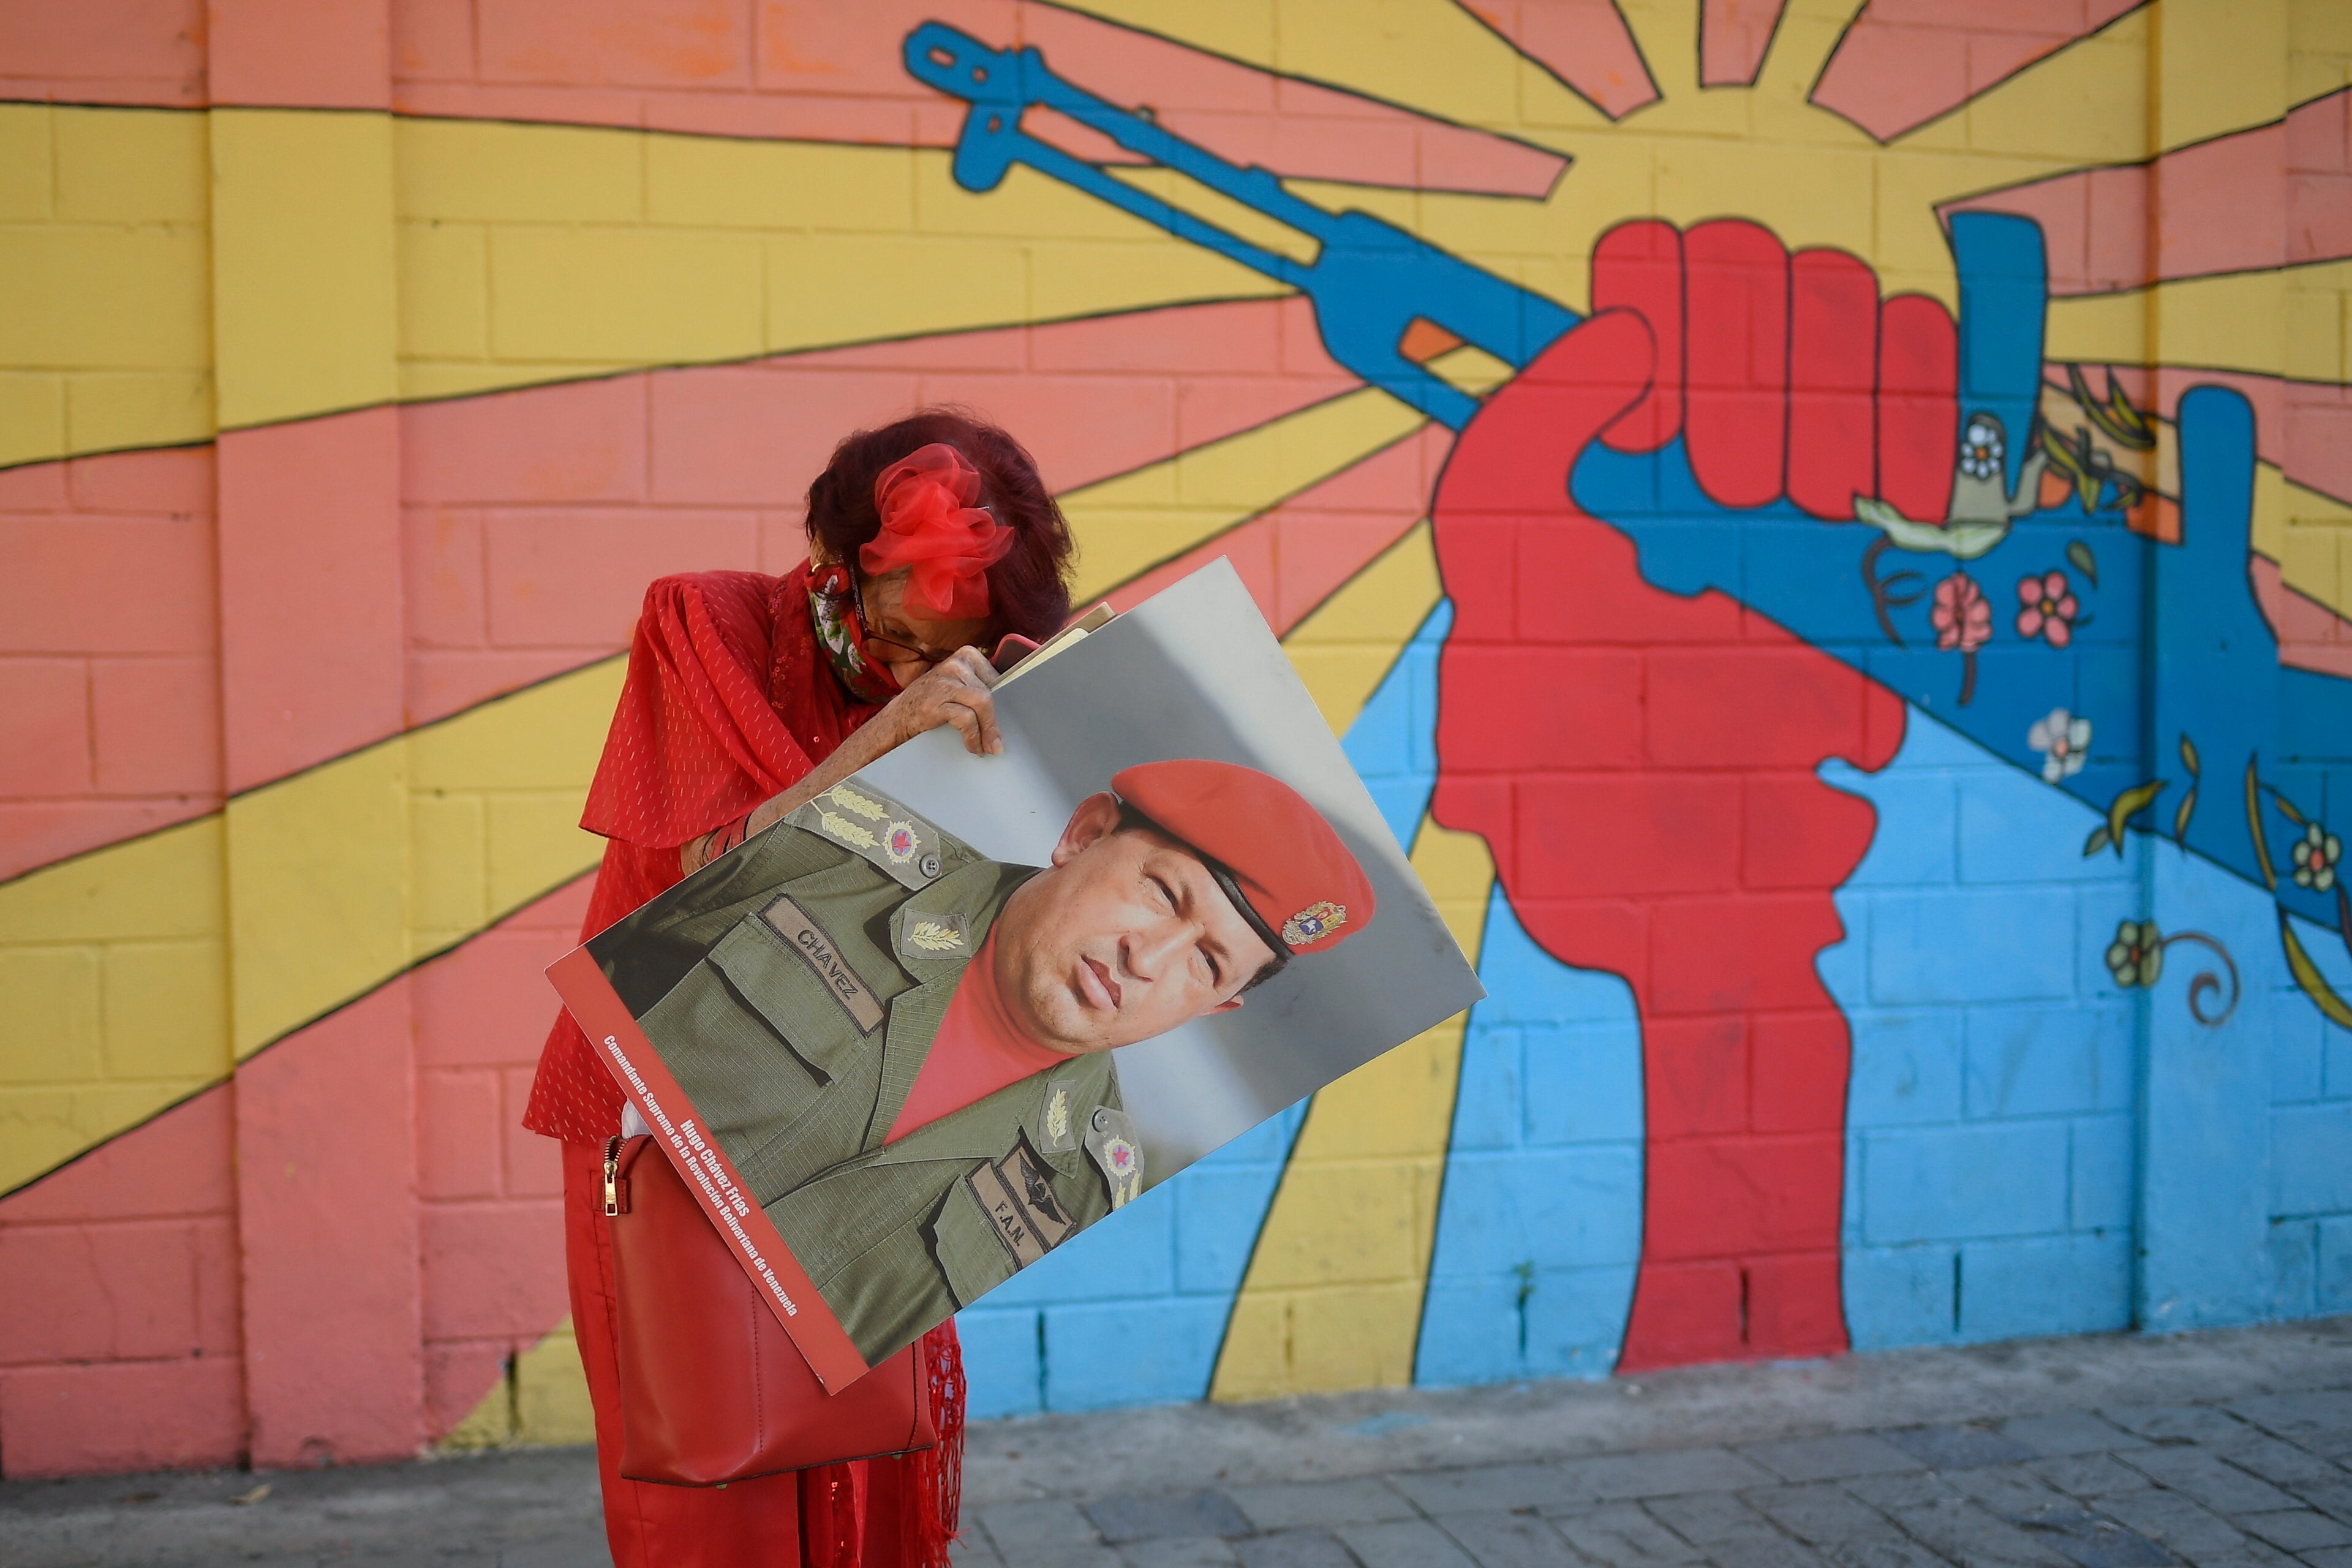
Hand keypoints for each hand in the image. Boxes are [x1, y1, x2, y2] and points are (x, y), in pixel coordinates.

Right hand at [878, 646, 1003, 756]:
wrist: (899, 716)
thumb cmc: (934, 701)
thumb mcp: (959, 685)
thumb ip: (980, 688)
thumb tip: (1011, 708)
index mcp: (966, 656)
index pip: (998, 679)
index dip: (1005, 703)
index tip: (1009, 720)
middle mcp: (955, 665)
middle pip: (990, 694)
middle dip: (996, 722)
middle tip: (998, 743)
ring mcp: (943, 682)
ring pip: (981, 704)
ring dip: (987, 730)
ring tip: (988, 746)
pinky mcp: (935, 703)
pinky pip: (965, 719)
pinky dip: (973, 737)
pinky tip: (973, 746)